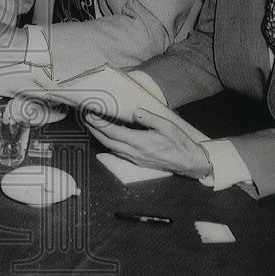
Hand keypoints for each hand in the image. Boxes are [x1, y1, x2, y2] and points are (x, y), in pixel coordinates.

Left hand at [84, 108, 212, 178]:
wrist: (188, 162)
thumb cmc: (179, 144)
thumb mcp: (167, 126)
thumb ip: (150, 119)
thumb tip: (135, 112)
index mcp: (140, 143)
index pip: (113, 132)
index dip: (99, 124)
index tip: (91, 115)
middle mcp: (134, 153)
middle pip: (107, 142)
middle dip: (94, 130)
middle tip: (86, 118)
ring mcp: (134, 159)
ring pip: (110, 148)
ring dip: (100, 137)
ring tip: (93, 126)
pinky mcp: (137, 161)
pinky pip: (118, 152)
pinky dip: (109, 143)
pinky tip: (108, 137)